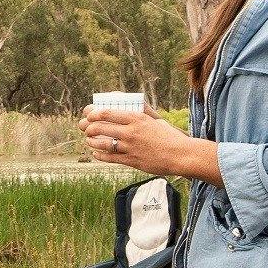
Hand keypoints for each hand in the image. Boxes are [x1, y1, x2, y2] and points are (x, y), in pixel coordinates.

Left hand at [81, 103, 215, 183]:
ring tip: (89, 141)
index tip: (90, 115)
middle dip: (89, 128)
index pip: (107, 113)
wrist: (180, 155)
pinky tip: (96, 154)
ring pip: (102, 144)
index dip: (94, 114)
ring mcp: (130, 147)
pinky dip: (100, 156)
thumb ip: (143, 114)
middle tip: (86, 128)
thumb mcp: (155, 120)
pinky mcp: (131, 160)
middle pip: (101, 127)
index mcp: (136, 118)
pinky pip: (110, 158)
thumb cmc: (169, 136)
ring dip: (92, 142)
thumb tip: (134, 106)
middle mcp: (131, 131)